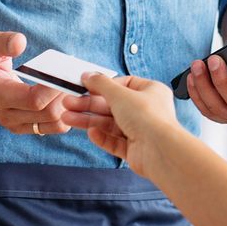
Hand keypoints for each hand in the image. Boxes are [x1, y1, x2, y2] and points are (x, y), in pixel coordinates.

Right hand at [0, 30, 71, 134]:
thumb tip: (20, 42)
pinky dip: (66, 112)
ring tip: (74, 84)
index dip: (55, 88)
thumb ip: (1, 42)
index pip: (34, 100)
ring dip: (69, 105)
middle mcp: (6, 114)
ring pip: (54, 123)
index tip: (66, 70)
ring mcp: (15, 124)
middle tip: (76, 75)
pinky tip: (67, 93)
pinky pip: (53, 126)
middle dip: (67, 95)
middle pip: (48, 113)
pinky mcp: (24, 126)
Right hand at [60, 73, 182, 177]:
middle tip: (68, 103)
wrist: (159, 150)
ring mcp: (141, 131)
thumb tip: (88, 75)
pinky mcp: (135, 149)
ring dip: (89, 120)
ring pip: (110, 124)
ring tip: (67, 118)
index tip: (84, 86)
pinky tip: (91, 133)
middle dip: (89, 104)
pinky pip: (115, 141)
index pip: (123, 84)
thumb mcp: (120, 94)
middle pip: (112, 105)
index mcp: (150, 92)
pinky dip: (102, 137)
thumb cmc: (148, 117)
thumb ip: (101, 84)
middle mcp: (147, 111)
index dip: (102, 85)